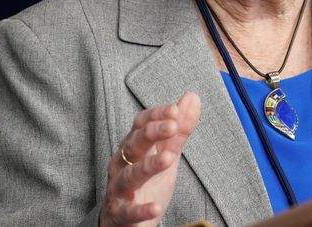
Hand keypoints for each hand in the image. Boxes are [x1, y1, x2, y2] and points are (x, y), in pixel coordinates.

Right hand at [99, 92, 200, 226]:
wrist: (128, 221)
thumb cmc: (147, 183)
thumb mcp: (167, 154)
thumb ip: (179, 130)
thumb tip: (192, 97)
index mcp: (133, 146)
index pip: (141, 124)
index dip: (157, 115)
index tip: (175, 110)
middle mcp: (122, 164)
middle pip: (133, 144)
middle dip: (151, 133)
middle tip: (172, 126)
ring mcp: (119, 189)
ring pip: (129, 175)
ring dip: (148, 166)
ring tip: (168, 159)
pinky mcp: (120, 213)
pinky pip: (128, 211)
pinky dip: (141, 209)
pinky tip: (156, 207)